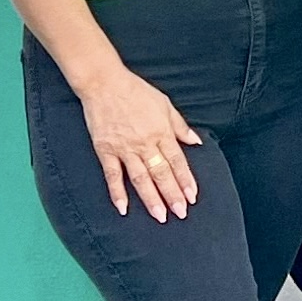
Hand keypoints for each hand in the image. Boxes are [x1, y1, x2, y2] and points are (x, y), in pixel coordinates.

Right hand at [78, 62, 202, 220]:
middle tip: (180, 213)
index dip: (185, 180)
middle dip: (172, 194)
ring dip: (151, 199)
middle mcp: (145, 143)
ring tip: (160, 216)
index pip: (177, 161)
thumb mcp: (165, 104)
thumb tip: (196, 141)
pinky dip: (117, 193)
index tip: (192, 197)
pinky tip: (123, 209)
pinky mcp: (105, 150)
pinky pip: (112, 176)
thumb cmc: (137, 92)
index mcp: (162, 132)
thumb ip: (180, 126)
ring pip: (140, 178)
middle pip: (161, 173)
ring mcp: (124, 148)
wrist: (105, 84)